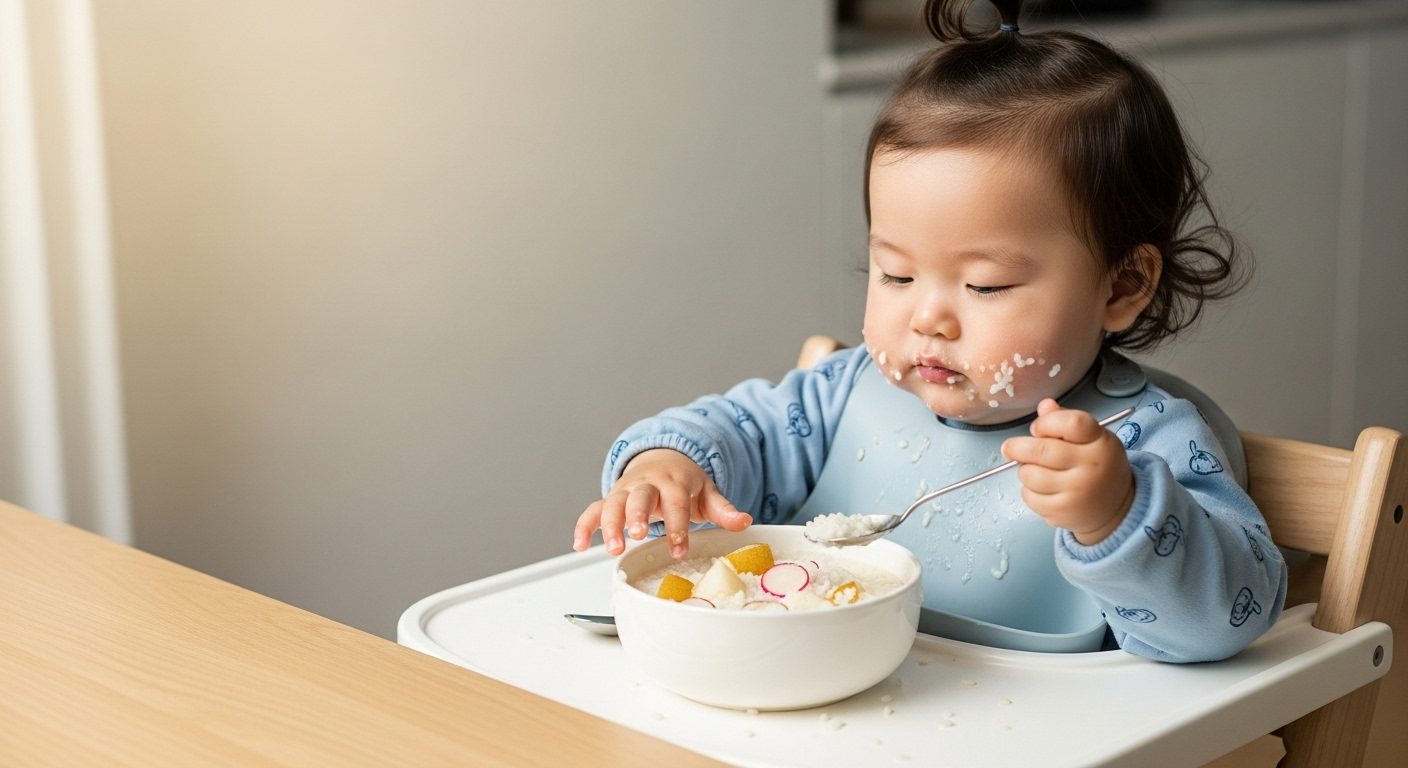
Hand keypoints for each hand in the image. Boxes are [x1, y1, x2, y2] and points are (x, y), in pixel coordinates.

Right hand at [573, 448, 751, 558]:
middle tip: (638, 535)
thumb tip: (745, 521)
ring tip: (612, 548)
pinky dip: (584, 526)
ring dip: (610, 524)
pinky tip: (580, 545)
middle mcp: (647, 483)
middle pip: (639, 496)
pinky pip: (593, 509)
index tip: (679, 549)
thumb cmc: (684, 483)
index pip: (675, 504)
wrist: (664, 459)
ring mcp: (626, 489)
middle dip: (636, 516)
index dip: (677, 527)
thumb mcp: (707, 493)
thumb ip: (724, 509)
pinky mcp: (611, 497)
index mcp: (673, 481)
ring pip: (613, 503)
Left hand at [1001, 399, 1134, 544]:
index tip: (1037, 428)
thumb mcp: (1092, 438)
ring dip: (1024, 470)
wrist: (1116, 507)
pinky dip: (1028, 490)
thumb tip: (1044, 406)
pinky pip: (1029, 496)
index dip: (1047, 423)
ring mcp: (1077, 492)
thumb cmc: (1098, 465)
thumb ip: (1066, 420)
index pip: (1071, 423)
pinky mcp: (1063, 512)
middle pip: (1042, 451)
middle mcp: (1092, 467)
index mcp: (1100, 442)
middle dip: (1018, 447)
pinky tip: (1040, 488)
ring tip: (1034, 469)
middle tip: (1009, 448)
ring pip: (1030, 475)